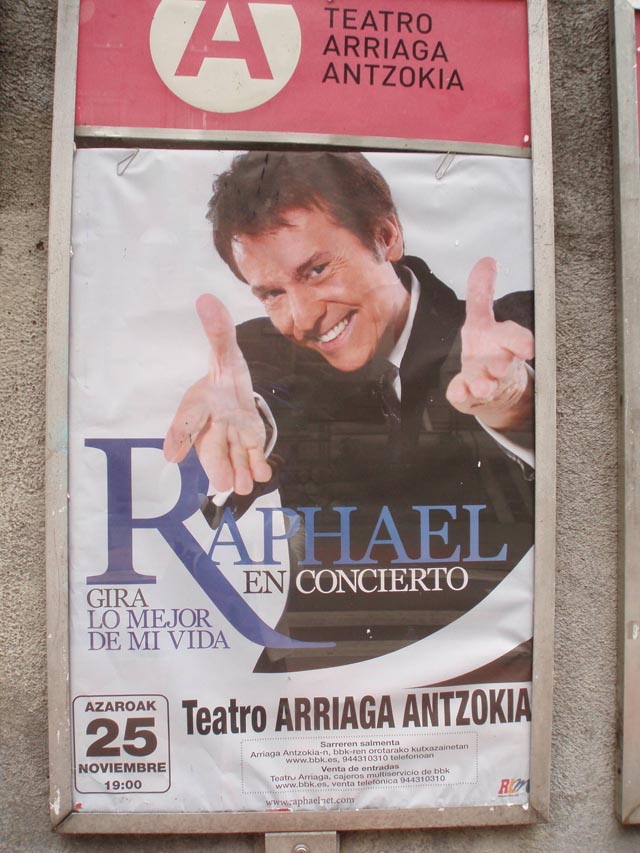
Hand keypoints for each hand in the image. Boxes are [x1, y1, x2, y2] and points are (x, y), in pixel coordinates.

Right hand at [163, 295, 271, 494]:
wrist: (234, 392)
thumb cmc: (225, 374)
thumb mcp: (224, 350)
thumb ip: (218, 330)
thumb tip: (206, 299)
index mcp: (201, 402)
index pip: (189, 418)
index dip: (179, 435)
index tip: (171, 454)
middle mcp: (213, 424)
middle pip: (211, 447)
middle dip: (215, 464)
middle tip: (221, 482)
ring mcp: (230, 437)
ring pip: (232, 457)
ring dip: (238, 471)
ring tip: (243, 486)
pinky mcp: (248, 444)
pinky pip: (251, 457)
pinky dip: (257, 466)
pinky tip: (264, 475)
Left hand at [446, 257, 533, 430]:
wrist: (499, 392)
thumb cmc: (491, 351)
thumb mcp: (483, 318)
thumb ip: (481, 292)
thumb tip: (487, 261)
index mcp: (500, 340)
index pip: (514, 337)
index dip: (519, 341)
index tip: (528, 348)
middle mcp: (495, 361)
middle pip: (502, 362)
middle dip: (501, 363)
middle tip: (499, 367)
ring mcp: (484, 380)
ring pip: (485, 383)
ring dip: (483, 384)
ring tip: (482, 386)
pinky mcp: (469, 394)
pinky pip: (463, 395)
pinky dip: (461, 394)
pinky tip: (460, 392)